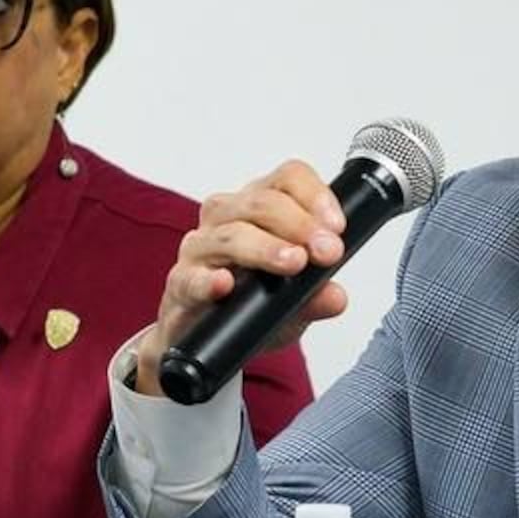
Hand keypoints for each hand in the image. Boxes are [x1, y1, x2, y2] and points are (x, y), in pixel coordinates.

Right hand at [132, 160, 351, 396]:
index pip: (288, 179)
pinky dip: (208, 280)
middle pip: (261, 202)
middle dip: (300, 225)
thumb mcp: (293, 302)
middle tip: (327, 252)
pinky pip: (191, 276)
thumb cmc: (248, 302)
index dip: (315, 195)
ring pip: (231, 234)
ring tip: (293, 263)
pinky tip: (225, 284)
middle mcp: (227, 217)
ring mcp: (201, 248)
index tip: (337, 226)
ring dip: (265, 248)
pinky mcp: (181, 282)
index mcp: (258, 207)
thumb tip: (335, 297)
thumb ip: (314, 297)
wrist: (205, 339)